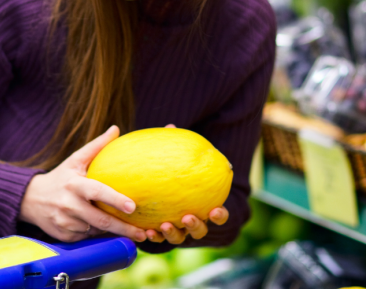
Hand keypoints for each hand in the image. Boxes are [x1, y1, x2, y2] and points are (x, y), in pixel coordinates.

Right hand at [19, 125, 147, 242]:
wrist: (30, 199)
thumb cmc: (61, 177)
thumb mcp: (75, 160)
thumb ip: (96, 146)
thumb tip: (116, 129)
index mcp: (74, 185)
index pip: (97, 192)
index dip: (115, 200)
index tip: (133, 206)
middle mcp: (68, 205)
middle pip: (101, 220)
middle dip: (123, 228)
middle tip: (142, 233)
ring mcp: (65, 223)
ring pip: (96, 230)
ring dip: (110, 230)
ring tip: (127, 230)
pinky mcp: (64, 236)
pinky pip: (87, 237)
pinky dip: (96, 233)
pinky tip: (101, 228)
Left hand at [142, 124, 229, 243]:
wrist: (146, 191)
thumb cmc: (164, 171)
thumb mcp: (169, 159)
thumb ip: (172, 147)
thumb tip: (170, 126)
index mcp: (201, 205)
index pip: (218, 214)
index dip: (220, 215)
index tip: (216, 209)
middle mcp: (191, 221)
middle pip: (200, 231)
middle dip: (196, 226)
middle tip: (187, 217)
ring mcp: (175, 230)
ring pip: (179, 238)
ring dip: (174, 234)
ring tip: (163, 225)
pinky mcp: (157, 235)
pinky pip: (156, 240)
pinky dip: (153, 237)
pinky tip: (145, 231)